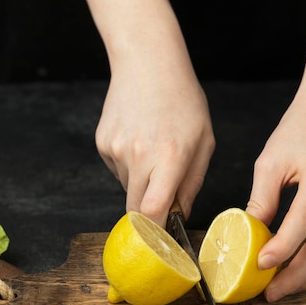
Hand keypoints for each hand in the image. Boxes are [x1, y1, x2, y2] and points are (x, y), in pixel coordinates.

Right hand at [95, 47, 214, 227]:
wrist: (148, 63)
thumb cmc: (183, 100)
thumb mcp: (203, 141)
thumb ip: (193, 182)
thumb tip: (181, 213)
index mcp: (169, 156)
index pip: (154, 209)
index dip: (156, 232)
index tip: (162, 242)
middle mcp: (139, 156)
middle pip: (135, 208)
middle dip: (149, 213)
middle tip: (164, 200)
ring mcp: (116, 149)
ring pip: (128, 187)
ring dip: (142, 183)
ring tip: (154, 151)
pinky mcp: (102, 143)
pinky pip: (117, 170)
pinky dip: (129, 165)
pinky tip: (139, 140)